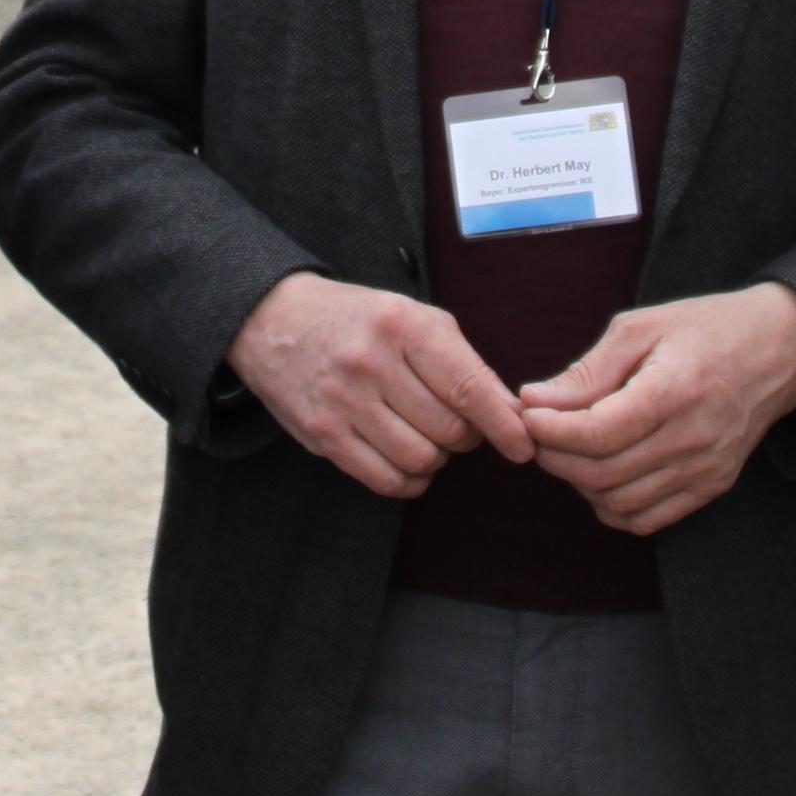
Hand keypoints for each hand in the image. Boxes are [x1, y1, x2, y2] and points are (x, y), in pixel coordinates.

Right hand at [225, 273, 533, 496]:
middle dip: (467, 437)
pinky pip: (385, 480)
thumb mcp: (411, 316)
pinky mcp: (322, 434)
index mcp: (403, 324)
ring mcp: (343, 401)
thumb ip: (460, 361)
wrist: (272, 320)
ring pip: (421, 459)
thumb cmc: (358, 320)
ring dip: (437, 458)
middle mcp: (372, 362)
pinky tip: (407, 460)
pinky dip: (409, 480)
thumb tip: (509, 413)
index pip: (467, 386)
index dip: (502, 423)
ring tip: (428, 437)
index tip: (523, 445)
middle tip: (459, 425)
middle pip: (449, 430)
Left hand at [517, 283, 795, 536]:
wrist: (780, 349)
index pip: (596, 433)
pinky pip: (646, 519)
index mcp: (674, 389)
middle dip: (554, 456)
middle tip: (538, 431)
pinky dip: (611, 506)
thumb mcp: (641, 328)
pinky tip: (601, 475)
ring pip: (618, 502)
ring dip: (579, 483)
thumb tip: (533, 401)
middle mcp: (694, 437)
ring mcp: (706, 469)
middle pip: (601, 473)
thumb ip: (587, 372)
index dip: (549, 430)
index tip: (528, 414)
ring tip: (568, 449)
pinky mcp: (712, 486)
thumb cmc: (705, 328)